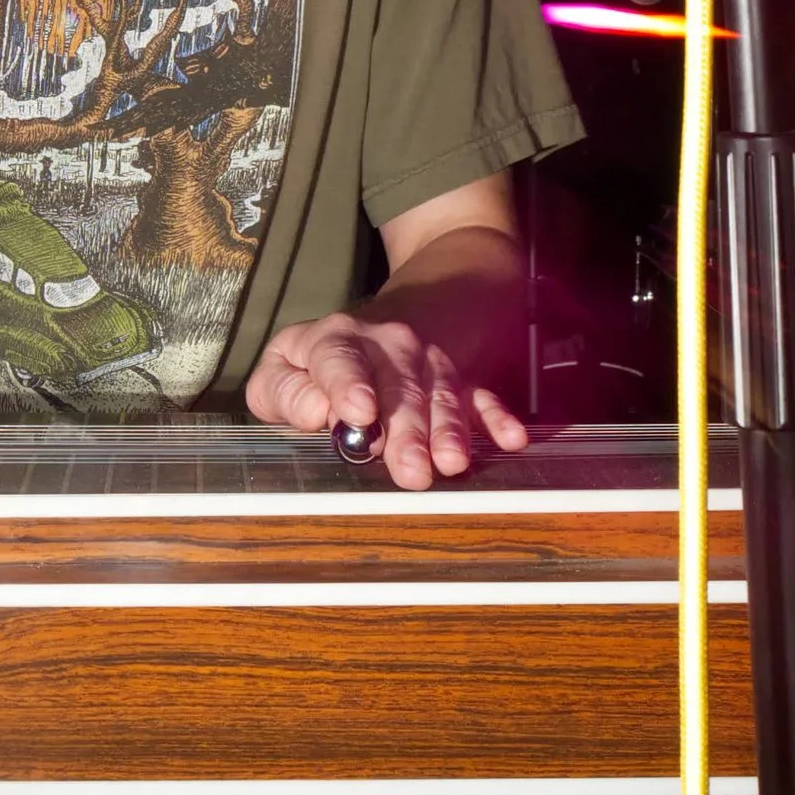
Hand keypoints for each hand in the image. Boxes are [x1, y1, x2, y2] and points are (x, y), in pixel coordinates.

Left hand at [243, 311, 527, 489]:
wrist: (383, 325)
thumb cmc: (319, 364)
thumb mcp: (283, 366)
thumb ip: (284, 391)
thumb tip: (314, 413)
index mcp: (336, 340)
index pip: (338, 357)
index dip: (347, 383)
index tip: (358, 412)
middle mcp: (387, 345)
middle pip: (398, 385)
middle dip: (406, 428)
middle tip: (410, 469)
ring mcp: (428, 362)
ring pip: (440, 394)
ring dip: (447, 430)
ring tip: (451, 463)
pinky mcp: (460, 380)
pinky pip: (480, 396)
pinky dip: (496, 417)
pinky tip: (511, 439)